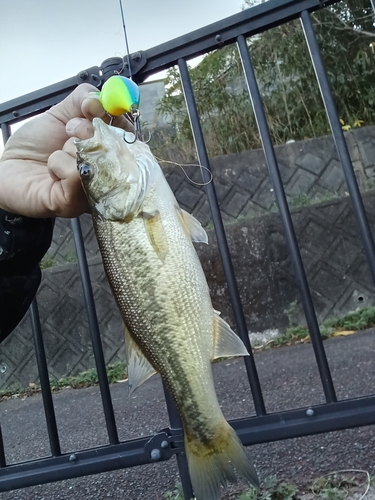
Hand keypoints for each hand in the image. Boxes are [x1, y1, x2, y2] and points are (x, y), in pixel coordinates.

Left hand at [0, 83, 131, 217]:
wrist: (8, 170)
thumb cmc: (35, 147)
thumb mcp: (62, 114)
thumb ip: (84, 99)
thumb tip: (101, 101)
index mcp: (108, 152)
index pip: (130, 135)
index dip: (116, 118)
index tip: (94, 109)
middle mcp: (107, 174)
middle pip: (117, 146)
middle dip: (86, 128)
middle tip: (69, 131)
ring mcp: (94, 191)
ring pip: (96, 159)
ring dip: (69, 148)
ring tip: (57, 155)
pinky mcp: (77, 203)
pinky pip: (76, 174)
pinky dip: (57, 164)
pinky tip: (51, 171)